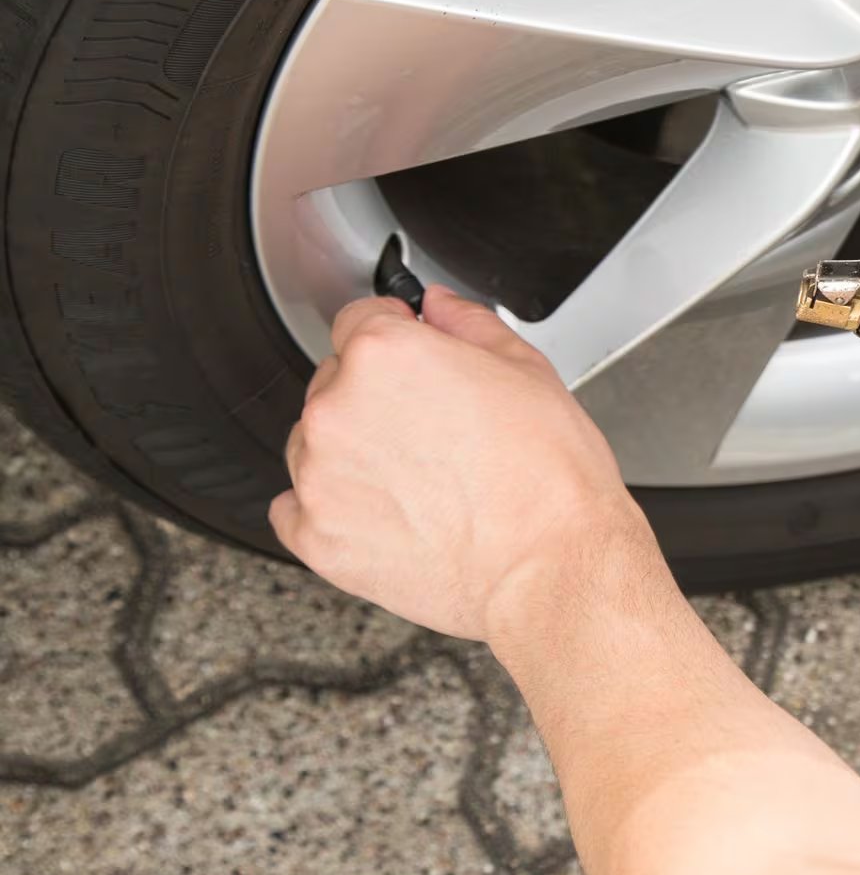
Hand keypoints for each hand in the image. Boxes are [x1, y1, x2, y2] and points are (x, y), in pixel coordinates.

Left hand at [270, 286, 652, 641]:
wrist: (550, 565)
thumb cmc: (548, 478)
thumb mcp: (526, 371)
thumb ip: (469, 324)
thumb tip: (438, 308)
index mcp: (385, 355)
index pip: (358, 319)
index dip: (396, 335)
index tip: (415, 359)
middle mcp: (338, 408)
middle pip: (335, 380)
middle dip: (378, 397)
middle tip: (437, 431)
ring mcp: (318, 476)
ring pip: (314, 443)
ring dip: (353, 451)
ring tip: (420, 479)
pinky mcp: (316, 537)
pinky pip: (293, 507)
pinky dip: (330, 507)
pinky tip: (386, 512)